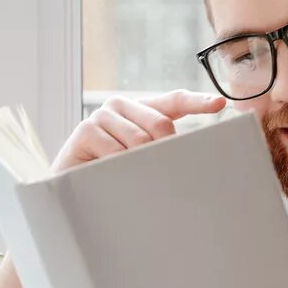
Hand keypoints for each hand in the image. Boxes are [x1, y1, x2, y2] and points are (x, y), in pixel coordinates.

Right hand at [50, 90, 225, 173]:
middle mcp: (121, 106)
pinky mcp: (86, 130)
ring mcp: (102, 115)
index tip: (220, 104)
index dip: (198, 102)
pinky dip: (118, 167)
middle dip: (164, 150)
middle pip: (161, 124)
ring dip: (140, 164)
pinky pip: (117, 152)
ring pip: (140, 141)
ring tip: (127, 176)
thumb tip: (185, 153)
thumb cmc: (108, 174)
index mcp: (140, 110)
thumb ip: (159, 149)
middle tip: (158, 172)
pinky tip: (109, 173)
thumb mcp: (139, 160)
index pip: (174, 101)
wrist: (67, 186)